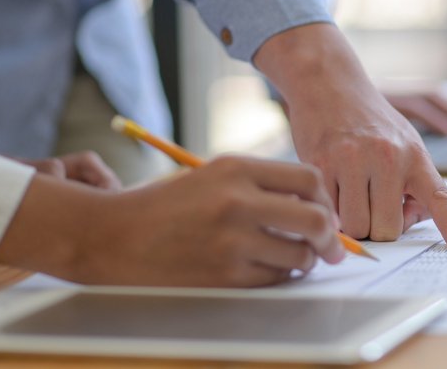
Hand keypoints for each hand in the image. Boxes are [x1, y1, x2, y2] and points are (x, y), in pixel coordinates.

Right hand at [0, 157, 343, 286]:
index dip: (324, 199)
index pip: (308, 178)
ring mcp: (232, 239)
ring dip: (305, 260)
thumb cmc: (167, 205)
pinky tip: (269, 269)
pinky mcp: (225, 274)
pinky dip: (280, 277)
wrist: (114, 235)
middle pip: (315, 217)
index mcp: (237, 168)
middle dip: (331, 237)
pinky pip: (275, 278)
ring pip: (300, 255)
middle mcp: (238, 200)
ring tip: (294, 258)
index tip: (325, 214)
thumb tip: (315, 207)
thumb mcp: (213, 176)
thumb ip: (261, 185)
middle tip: (333, 248)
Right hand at [255, 24, 446, 249]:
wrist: (329, 84)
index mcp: (414, 155)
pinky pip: (328, 211)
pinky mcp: (320, 165)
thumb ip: (413, 183)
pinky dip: (330, 210)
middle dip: (378, 228)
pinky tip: (332, 187)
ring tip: (351, 194)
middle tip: (372, 205)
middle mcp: (387, 157)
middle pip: (387, 229)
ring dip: (352, 221)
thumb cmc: (370, 121)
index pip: (440, 196)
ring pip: (355, 226)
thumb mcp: (404, 143)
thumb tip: (410, 220)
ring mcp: (352, 161)